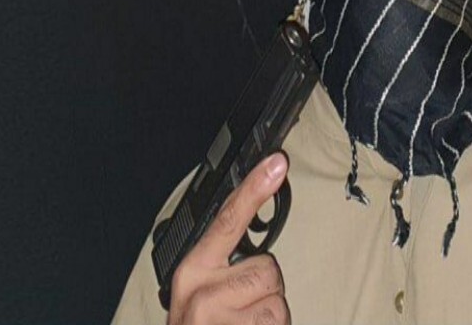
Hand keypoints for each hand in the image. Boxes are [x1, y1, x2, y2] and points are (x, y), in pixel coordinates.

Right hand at [167, 153, 290, 324]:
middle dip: (265, 292)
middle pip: (268, 268)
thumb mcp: (200, 297)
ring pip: (278, 300)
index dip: (254, 188)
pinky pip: (279, 323)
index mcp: (191, 273)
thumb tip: (256, 255)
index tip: (277, 162)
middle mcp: (202, 293)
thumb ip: (221, 270)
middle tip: (239, 315)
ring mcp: (221, 318)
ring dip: (269, 317)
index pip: (227, 221)